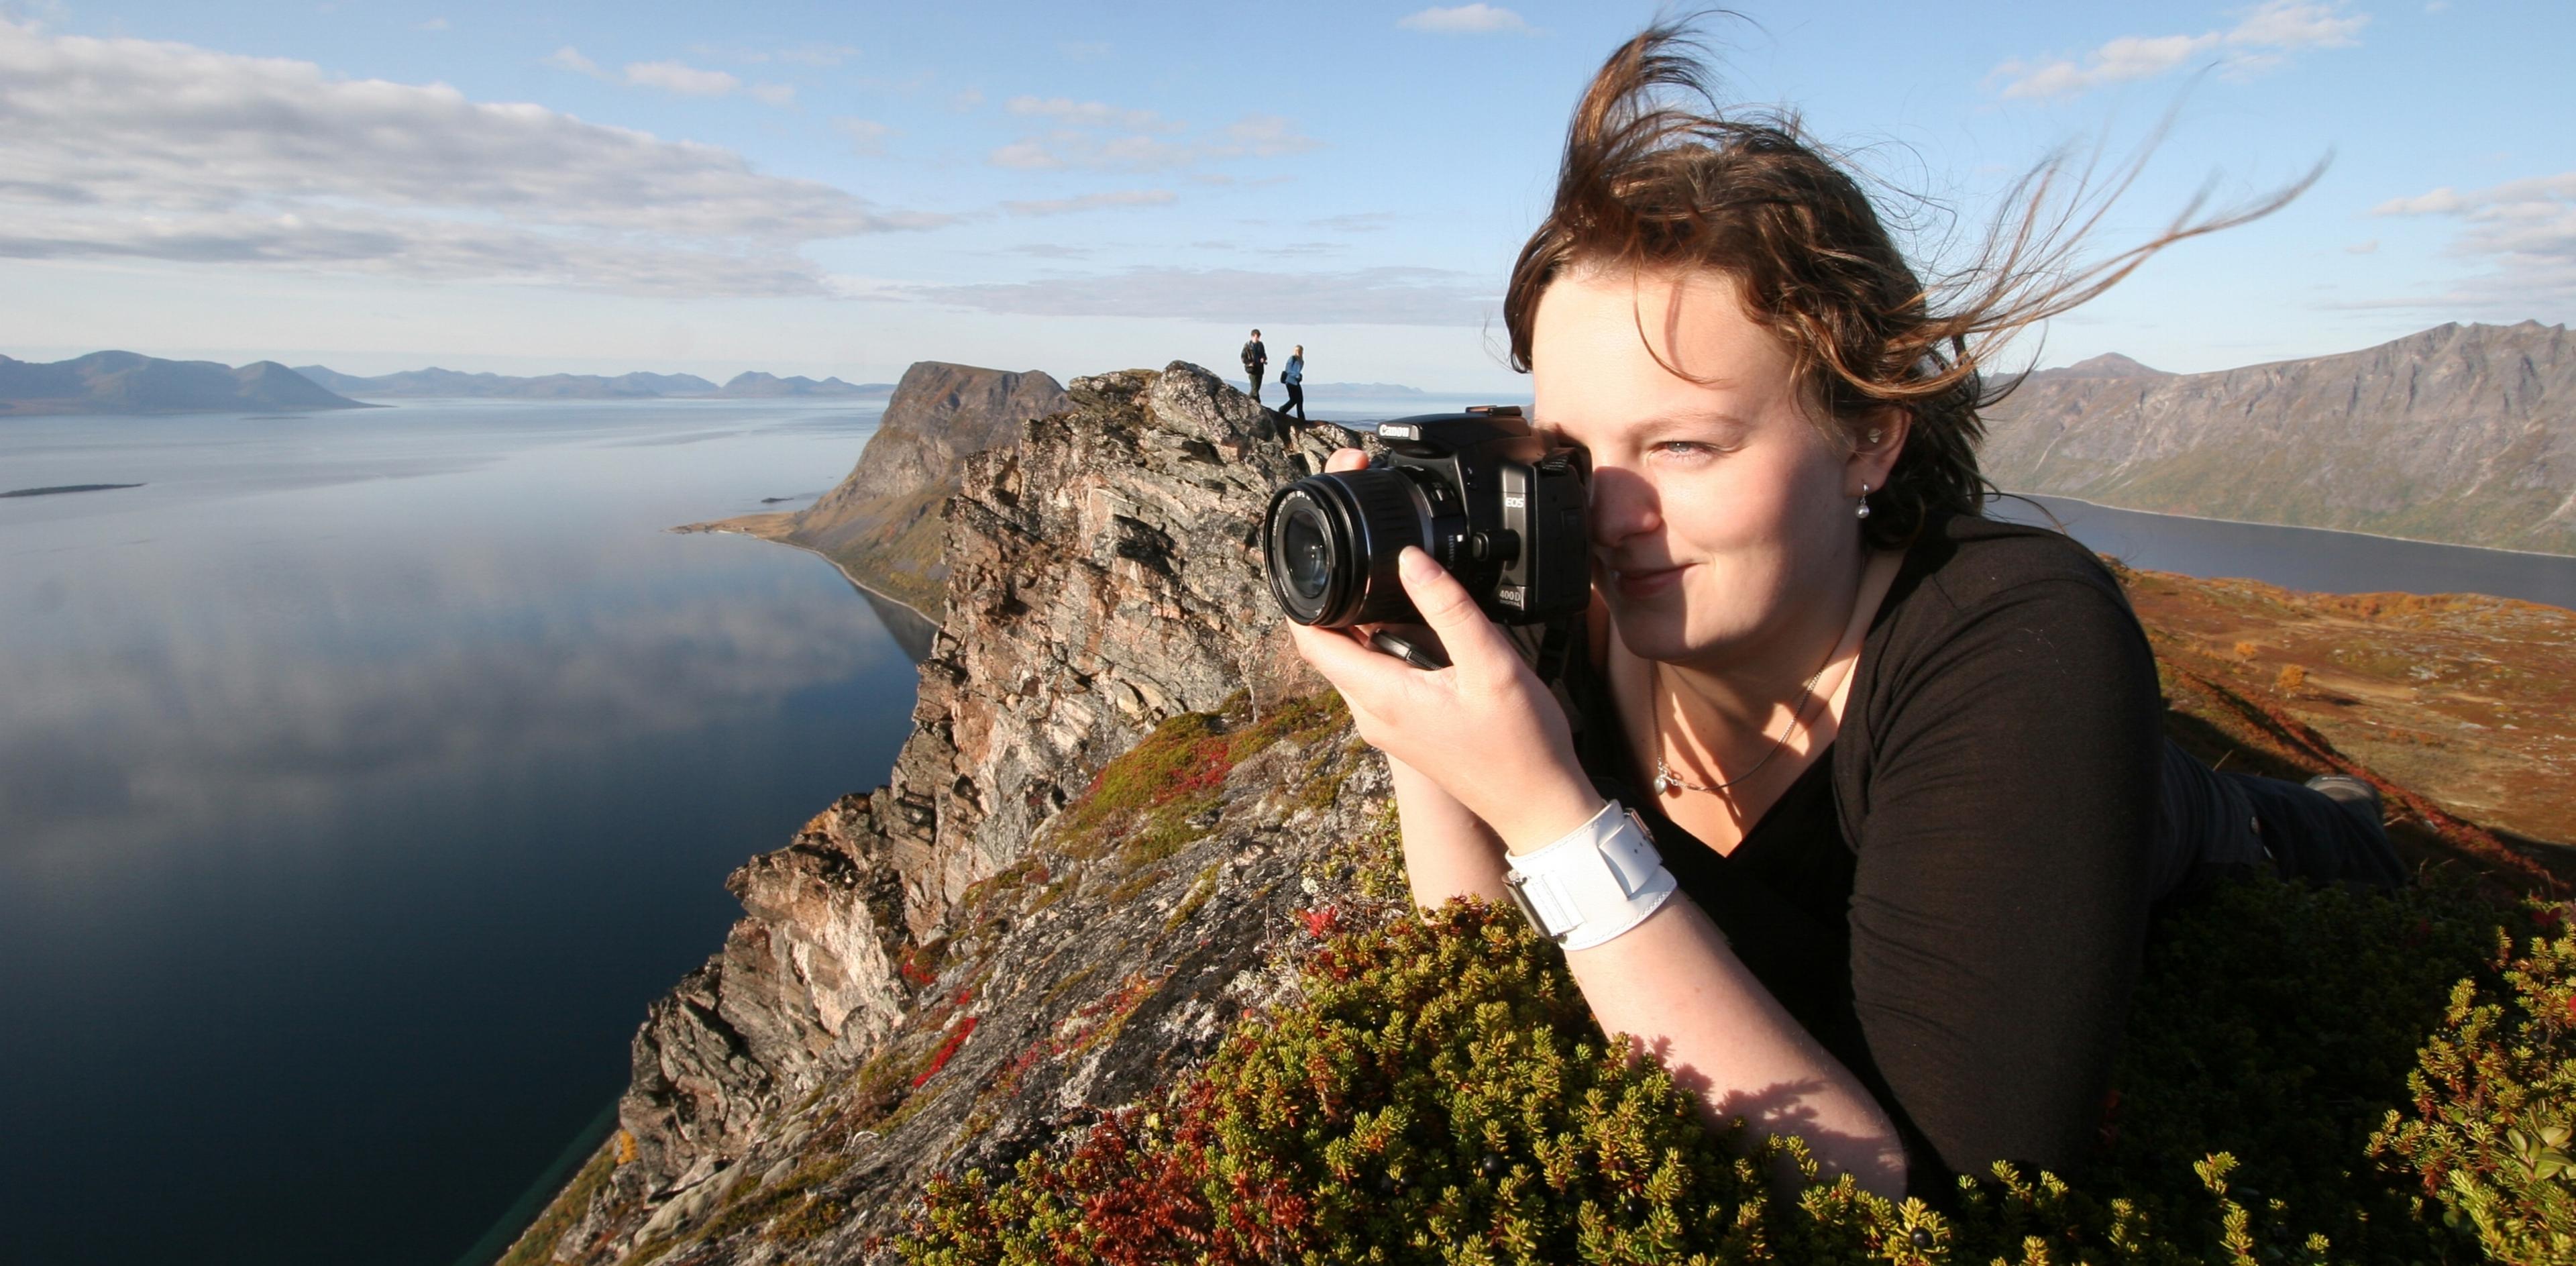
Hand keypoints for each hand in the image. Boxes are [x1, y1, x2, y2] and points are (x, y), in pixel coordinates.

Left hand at [1284, 511, 1603, 851]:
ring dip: (1362, 628)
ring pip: (1354, 665)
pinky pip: (1377, 681)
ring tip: (1392, 589)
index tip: (1314, 562)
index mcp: (1382, 696)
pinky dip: (1384, 649)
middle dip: (1333, 606)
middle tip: (1357, 561)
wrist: (1537, 805)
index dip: (1302, 601)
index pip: (1313, 644)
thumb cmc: (1520, 743)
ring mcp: (1386, 726)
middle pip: (1329, 651)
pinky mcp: (1404, 730)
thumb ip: (1449, 609)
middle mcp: (1372, 714)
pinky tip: (1419, 631)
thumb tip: (1408, 559)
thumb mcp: (1491, 665)